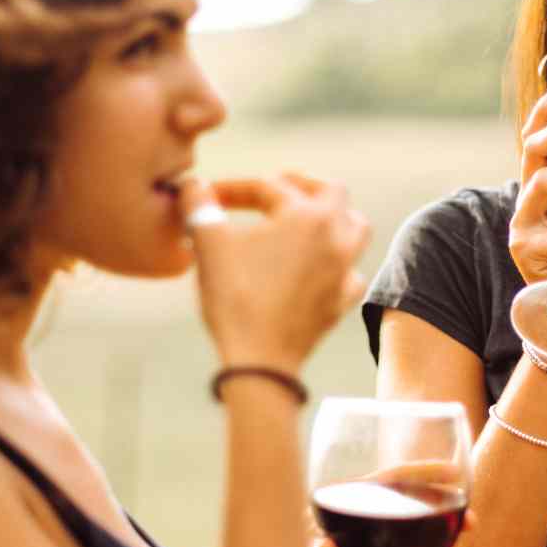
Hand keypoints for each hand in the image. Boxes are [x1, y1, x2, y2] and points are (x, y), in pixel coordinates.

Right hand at [180, 174, 369, 372]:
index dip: (233, 188)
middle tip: (274, 189)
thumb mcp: (209, 244)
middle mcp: (336, 237)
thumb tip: (191, 185)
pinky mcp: (343, 300)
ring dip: (332, 217)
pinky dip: (337, 262)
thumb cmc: (236, 298)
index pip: (269, 187)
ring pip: (354, 228)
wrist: (260, 360)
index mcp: (307, 216)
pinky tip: (317, 267)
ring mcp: (345, 270)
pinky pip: (351, 271)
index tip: (208, 196)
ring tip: (306, 219)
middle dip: (301, 185)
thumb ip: (200, 205)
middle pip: (331, 192)